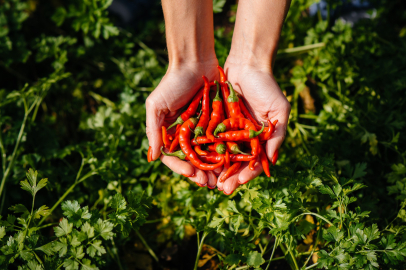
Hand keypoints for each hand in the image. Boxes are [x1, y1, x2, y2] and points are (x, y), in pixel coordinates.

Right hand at [146, 60, 221, 186]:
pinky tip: (230, 164)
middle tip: (208, 183)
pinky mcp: (218, 124)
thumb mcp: (156, 105)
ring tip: (219, 180)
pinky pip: (221, 142)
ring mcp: (203, 130)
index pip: (173, 157)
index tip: (190, 174)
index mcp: (170, 133)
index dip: (180, 168)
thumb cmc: (172, 83)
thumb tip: (152, 158)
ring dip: (213, 169)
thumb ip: (153, 130)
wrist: (195, 62)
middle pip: (192, 160)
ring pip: (208, 155)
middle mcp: (186, 135)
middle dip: (199, 173)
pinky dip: (225, 154)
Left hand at [216, 59, 290, 194]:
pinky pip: (209, 140)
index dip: (247, 174)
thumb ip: (277, 135)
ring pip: (221, 155)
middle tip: (221, 188)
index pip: (254, 162)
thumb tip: (272, 161)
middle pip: (236, 163)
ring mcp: (228, 131)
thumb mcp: (278, 109)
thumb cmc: (266, 86)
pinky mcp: (214, 123)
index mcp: (259, 139)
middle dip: (229, 177)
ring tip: (207, 181)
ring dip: (215, 169)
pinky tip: (197, 162)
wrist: (246, 64)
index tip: (238, 182)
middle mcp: (243, 138)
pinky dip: (204, 151)